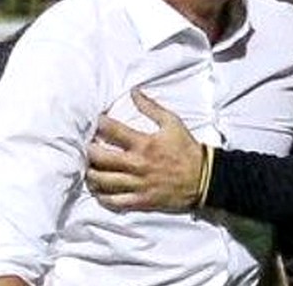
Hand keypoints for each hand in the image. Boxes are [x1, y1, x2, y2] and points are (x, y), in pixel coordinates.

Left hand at [86, 90, 203, 211]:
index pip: (112, 131)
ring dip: (91, 174)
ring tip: (89, 169)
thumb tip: (133, 92)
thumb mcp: (172, 122)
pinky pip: (115, 201)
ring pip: (103, 181)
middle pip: (101, 158)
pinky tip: (99, 191)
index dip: (100, 124)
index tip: (97, 121)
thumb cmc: (187, 149)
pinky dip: (103, 197)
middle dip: (89, 151)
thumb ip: (151, 107)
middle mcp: (138, 164)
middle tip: (88, 147)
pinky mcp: (141, 200)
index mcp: (144, 143)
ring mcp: (138, 184)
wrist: (204, 178)